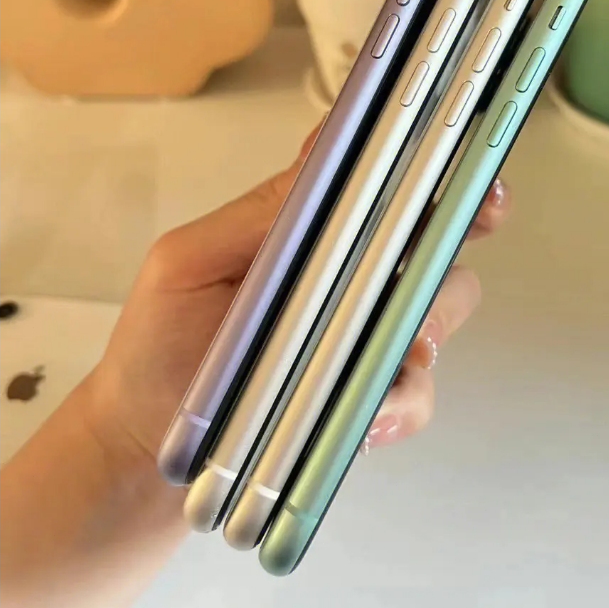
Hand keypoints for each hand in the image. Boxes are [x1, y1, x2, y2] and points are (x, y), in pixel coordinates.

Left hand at [84, 123, 510, 469]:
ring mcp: (362, 336)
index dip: (433, 171)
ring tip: (385, 362)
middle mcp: (348, 276)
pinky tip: (367, 418)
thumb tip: (322, 156)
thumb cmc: (156, 346)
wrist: (146, 451)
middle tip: (432, 268)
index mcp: (312, 233)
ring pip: (437, 314)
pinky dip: (399, 404)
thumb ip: (258, 215)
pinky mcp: (365, 397)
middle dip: (453, 248)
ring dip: (422, 334)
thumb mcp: (189, 263)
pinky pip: (415, 394)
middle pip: (431, 243)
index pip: (382, 186)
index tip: (462, 171)